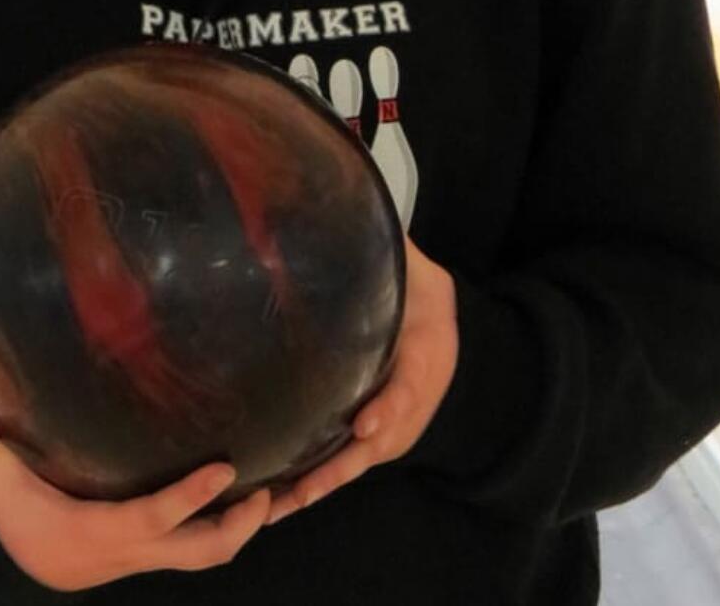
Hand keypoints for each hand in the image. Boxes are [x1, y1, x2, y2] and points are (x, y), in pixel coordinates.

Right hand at [0, 441, 270, 591]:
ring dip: (246, 526)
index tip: (226, 469)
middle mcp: (130, 551)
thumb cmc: (8, 502)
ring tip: (286, 490)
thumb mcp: (5, 467)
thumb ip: (23, 426)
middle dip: (242, 525)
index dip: (190, 498)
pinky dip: (227, 522)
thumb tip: (38, 362)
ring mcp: (144, 557)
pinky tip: (250, 493)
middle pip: (200, 551)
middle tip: (277, 488)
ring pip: (206, 552)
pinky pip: (198, 542)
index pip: (151, 518)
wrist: (7, 560)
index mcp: (97, 530)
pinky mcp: (150, 552)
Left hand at [266, 233, 458, 525]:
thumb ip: (389, 250)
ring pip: (359, 461)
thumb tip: (354, 214)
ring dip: (323, 484)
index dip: (391, 407)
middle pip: (380, 441)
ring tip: (281, 505)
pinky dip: (318, 483)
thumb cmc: (418, 290)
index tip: (367, 424)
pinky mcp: (374, 436)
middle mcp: (410, 400)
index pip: (411, 385)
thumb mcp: (413, 266)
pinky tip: (280, 498)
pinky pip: (347, 462)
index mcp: (426, 356)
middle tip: (308, 488)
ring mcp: (393, 424)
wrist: (438, 316)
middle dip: (341, 467)